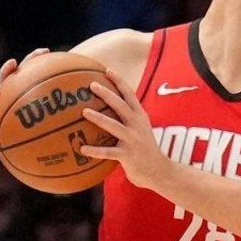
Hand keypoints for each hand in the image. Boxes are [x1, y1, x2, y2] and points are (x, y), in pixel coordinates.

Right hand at [0, 48, 50, 127]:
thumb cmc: (28, 114)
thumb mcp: (42, 109)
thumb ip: (57, 102)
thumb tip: (81, 101)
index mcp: (21, 83)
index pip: (28, 65)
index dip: (35, 57)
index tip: (45, 51)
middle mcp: (7, 87)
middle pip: (7, 74)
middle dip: (9, 67)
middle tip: (14, 62)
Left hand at [79, 69, 171, 188]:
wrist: (159, 171)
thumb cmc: (145, 149)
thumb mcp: (141, 129)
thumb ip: (128, 119)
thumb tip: (109, 109)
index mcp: (140, 117)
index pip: (130, 95)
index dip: (119, 82)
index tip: (108, 70)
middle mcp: (137, 126)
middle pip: (121, 105)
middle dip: (107, 94)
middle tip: (92, 85)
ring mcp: (132, 140)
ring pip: (114, 126)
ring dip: (99, 118)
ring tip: (84, 111)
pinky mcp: (127, 155)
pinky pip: (107, 152)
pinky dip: (94, 150)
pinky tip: (82, 148)